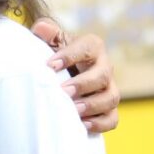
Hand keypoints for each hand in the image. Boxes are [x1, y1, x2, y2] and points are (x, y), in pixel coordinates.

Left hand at [30, 17, 118, 133]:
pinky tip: (82, 125)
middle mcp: (104, 67)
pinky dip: (100, 123)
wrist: (63, 70)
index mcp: (92, 47)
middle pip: (102, 76)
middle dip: (83, 84)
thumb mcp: (51, 39)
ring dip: (92, 105)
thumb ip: (47, 32)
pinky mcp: (108, 109)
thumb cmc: (56, 53)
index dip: (70, 56)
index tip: (50, 65)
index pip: (86, 48)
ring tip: (74, 110)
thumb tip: (40, 28)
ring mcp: (109, 89)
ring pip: (111, 98)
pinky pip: (112, 118)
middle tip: (64, 91)